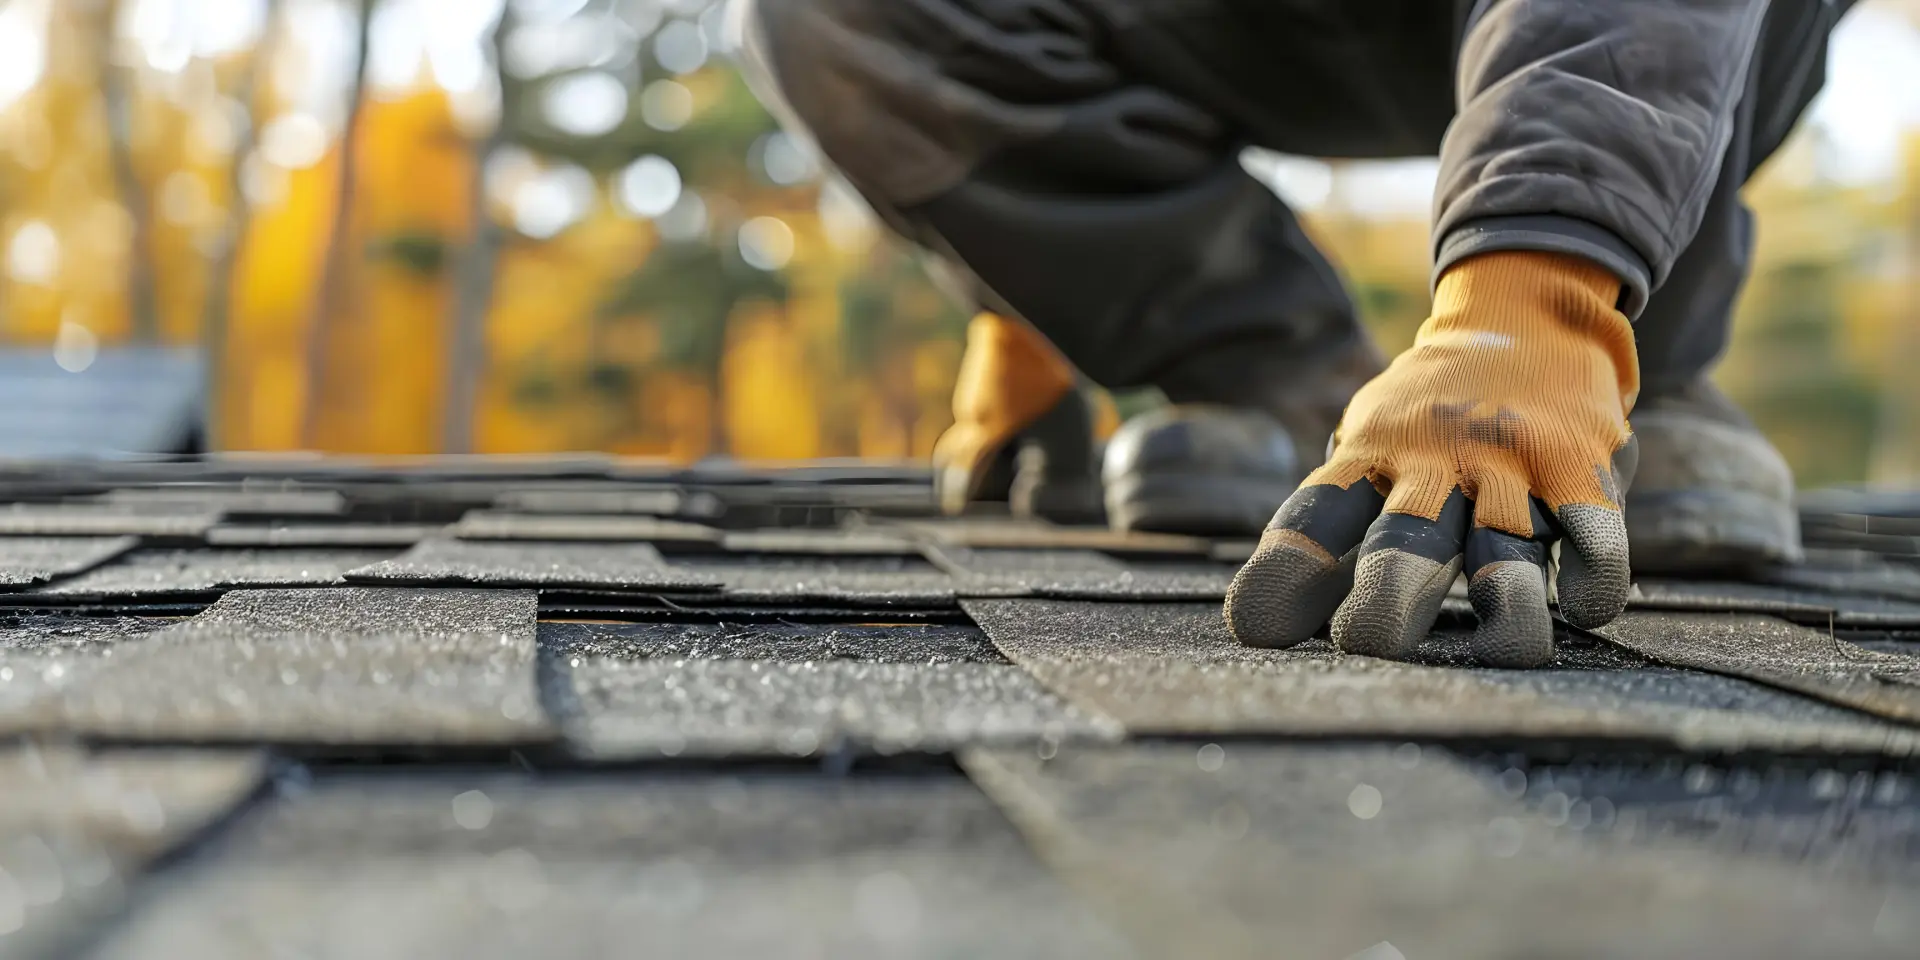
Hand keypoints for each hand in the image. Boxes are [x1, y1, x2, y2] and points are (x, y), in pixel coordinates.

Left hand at [1223, 251, 1638, 666]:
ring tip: (1504, 652)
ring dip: (1508, 604)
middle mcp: (1438, 464)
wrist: (1529, 314)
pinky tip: (1585, 607)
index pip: (1316, 516)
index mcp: (1371, 456)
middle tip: (1363, 642)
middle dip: (1386, 592)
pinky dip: (1593, 577)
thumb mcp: (1372, 442)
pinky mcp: (1582, 474)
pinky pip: (1594, 535)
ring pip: (1508, 548)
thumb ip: (1337, 520)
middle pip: (1407, 537)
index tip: (1255, 628)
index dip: (1287, 570)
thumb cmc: (1432, 414)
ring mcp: (1513, 468)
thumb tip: (1270, 613)